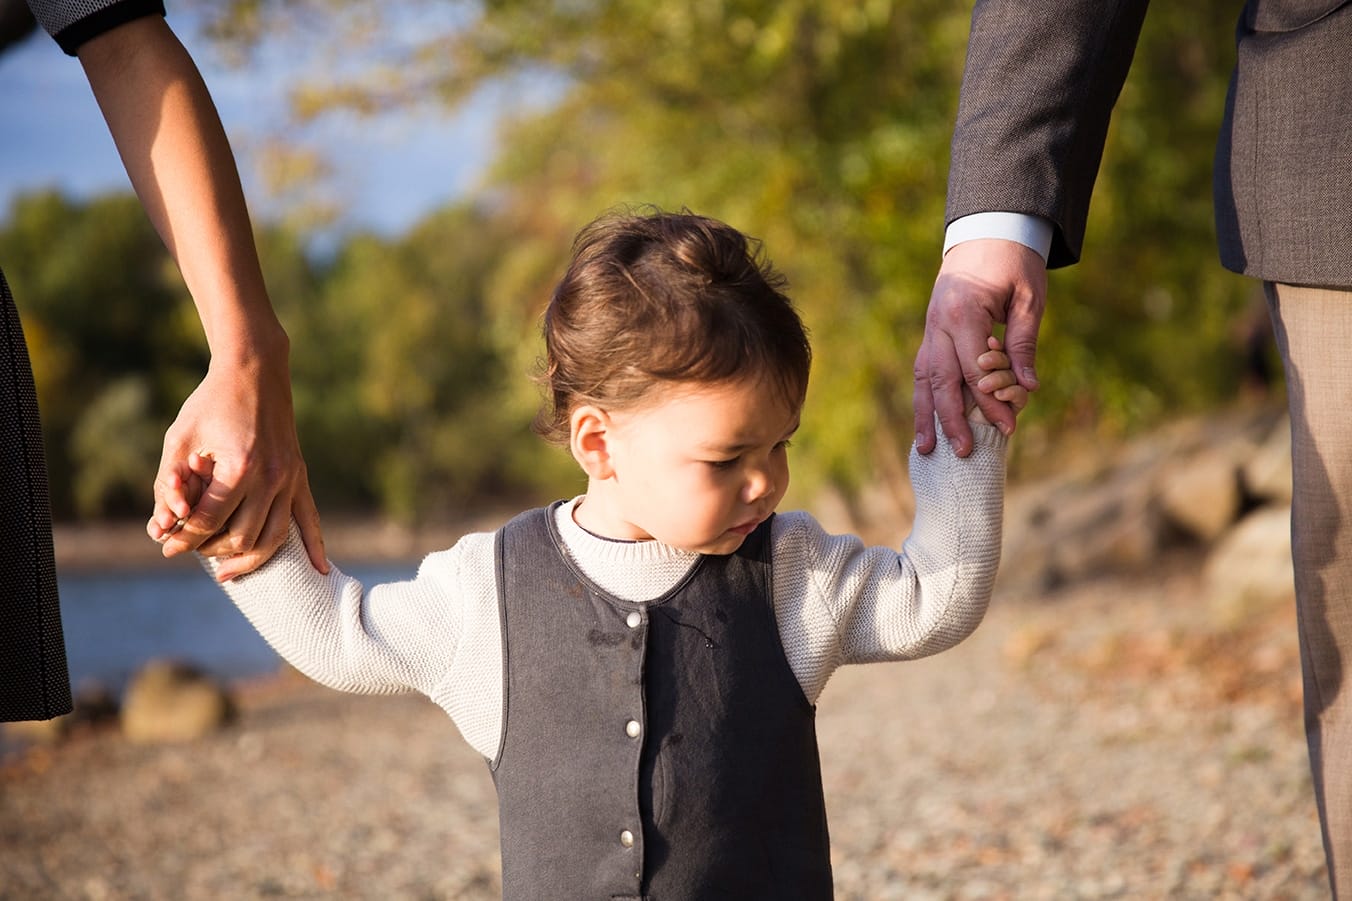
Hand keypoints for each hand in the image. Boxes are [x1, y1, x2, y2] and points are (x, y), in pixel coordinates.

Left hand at [145, 355, 326, 581]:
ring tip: (225, 572)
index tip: (165, 545)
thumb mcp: (180, 439)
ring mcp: (290, 478)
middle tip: (187, 549)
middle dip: (209, 550)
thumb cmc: (211, 403)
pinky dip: (315, 547)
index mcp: (241, 467)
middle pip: (241, 536)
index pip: (209, 521)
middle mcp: (272, 477)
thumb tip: (161, 528)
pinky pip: (310, 519)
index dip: (182, 537)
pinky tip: (319, 572)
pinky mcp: (300, 476)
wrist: (255, 370)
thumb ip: (167, 485)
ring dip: (249, 560)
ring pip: (274, 538)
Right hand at [914, 238, 1045, 455]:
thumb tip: (1027, 388)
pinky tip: (926, 422)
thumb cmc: (1014, 263)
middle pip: (942, 381)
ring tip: (927, 449)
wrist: (987, 230)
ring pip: (924, 379)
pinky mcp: (931, 332)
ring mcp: (930, 329)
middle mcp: (939, 324)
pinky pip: (924, 371)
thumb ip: (1024, 343)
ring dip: (926, 416)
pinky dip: (924, 398)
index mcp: (965, 313)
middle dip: (952, 420)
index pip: (975, 370)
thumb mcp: (1029, 298)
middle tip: (963, 453)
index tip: (1008, 428)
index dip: (991, 402)